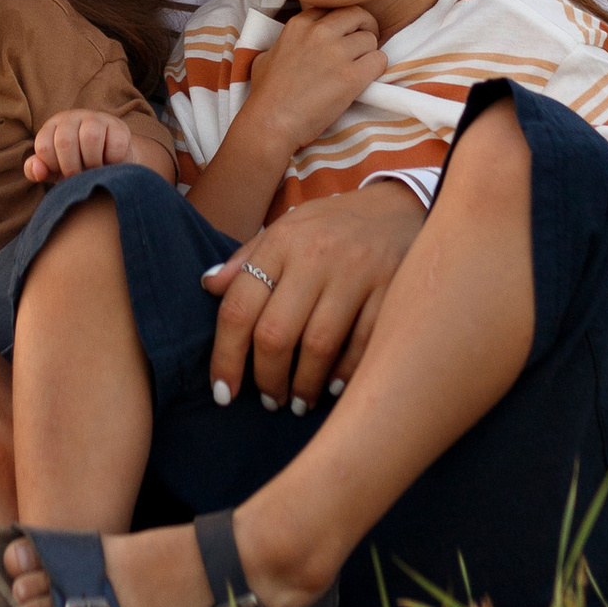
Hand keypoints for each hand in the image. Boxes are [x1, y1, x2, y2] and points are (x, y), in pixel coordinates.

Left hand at [26, 108, 135, 183]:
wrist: (110, 162)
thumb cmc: (75, 165)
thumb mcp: (53, 169)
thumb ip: (35, 170)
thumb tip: (37, 170)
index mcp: (52, 126)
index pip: (43, 146)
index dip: (52, 166)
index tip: (62, 172)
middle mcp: (72, 117)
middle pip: (65, 141)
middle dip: (71, 167)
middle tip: (79, 176)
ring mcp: (97, 119)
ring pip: (91, 137)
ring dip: (93, 163)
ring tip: (94, 170)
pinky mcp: (119, 127)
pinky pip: (115, 144)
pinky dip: (113, 161)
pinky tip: (110, 163)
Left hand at [204, 177, 425, 413]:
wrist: (399, 205)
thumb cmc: (332, 226)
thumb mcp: (286, 228)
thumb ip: (248, 259)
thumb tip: (208, 286)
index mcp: (282, 241)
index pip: (240, 307)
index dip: (226, 357)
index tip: (224, 391)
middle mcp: (315, 255)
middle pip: (276, 334)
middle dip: (266, 378)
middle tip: (267, 399)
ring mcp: (357, 272)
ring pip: (318, 346)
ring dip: (303, 385)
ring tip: (297, 401)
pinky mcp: (392, 287)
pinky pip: (363, 344)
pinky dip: (344, 374)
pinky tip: (333, 388)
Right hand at [242, 5, 387, 150]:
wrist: (270, 122)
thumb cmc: (265, 94)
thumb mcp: (267, 55)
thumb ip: (285, 43)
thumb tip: (292, 45)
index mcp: (299, 24)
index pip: (334, 8)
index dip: (343, 22)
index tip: (345, 34)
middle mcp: (319, 32)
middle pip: (358, 15)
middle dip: (365, 28)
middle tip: (363, 45)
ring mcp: (336, 53)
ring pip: (371, 39)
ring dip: (369, 53)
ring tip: (361, 68)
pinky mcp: (351, 76)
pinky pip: (379, 61)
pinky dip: (377, 69)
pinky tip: (365, 79)